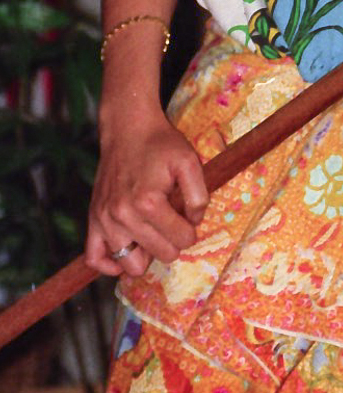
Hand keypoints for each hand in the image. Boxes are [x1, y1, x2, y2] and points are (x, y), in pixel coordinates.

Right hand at [86, 115, 208, 278]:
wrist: (127, 129)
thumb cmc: (161, 145)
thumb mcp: (190, 162)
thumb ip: (199, 196)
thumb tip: (194, 222)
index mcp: (148, 202)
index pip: (182, 239)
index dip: (192, 229)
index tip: (188, 216)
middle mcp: (122, 215)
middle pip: (161, 255)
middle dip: (173, 242)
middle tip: (171, 220)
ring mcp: (104, 219)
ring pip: (131, 264)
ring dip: (147, 253)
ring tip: (152, 233)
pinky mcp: (93, 219)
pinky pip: (94, 258)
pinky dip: (110, 264)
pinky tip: (128, 252)